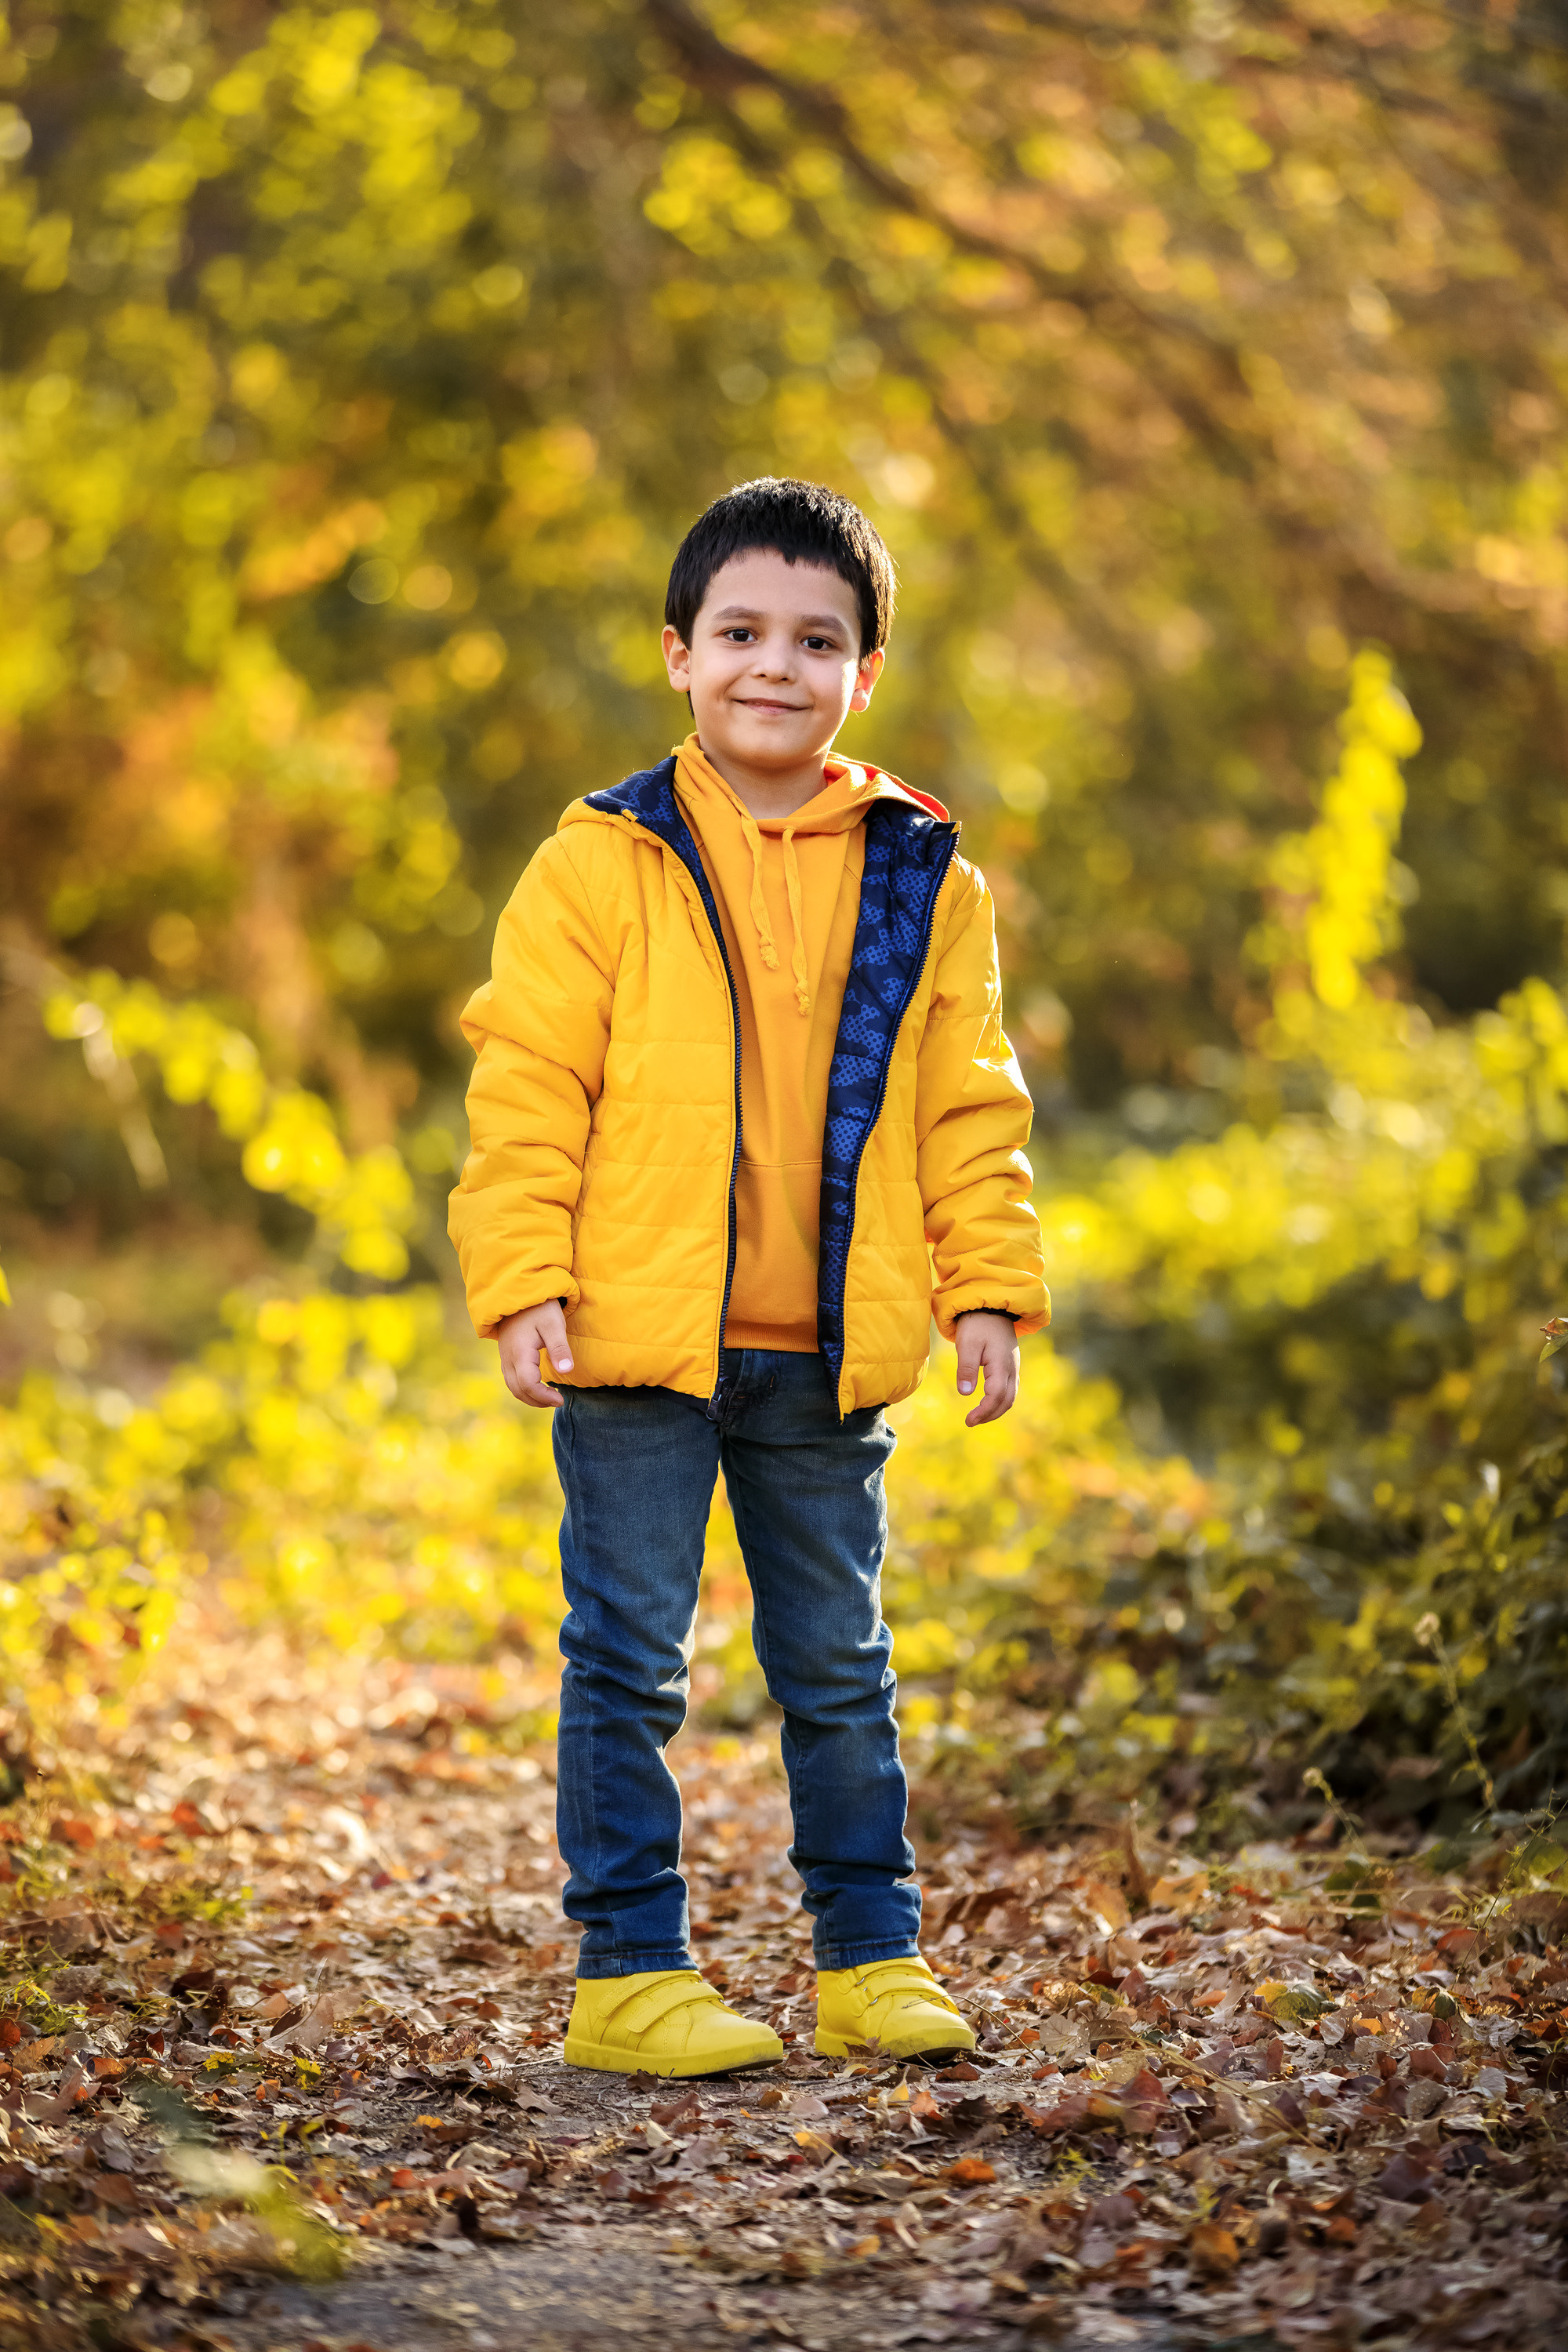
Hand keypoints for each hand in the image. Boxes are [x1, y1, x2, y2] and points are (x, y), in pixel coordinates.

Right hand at [496, 1300, 573, 1408]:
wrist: (519, 1290)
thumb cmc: (540, 1306)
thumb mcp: (554, 1324)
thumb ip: (559, 1348)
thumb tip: (567, 1370)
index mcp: (519, 1353)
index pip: (528, 1385)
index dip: (544, 1396)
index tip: (561, 1398)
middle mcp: (508, 1357)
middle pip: (518, 1390)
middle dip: (537, 1400)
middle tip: (557, 1401)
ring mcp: (505, 1356)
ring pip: (512, 1385)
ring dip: (529, 1396)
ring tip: (549, 1397)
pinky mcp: (506, 1353)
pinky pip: (511, 1377)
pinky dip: (522, 1387)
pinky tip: (537, 1385)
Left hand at [954, 1311, 1018, 1426]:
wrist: (992, 1307)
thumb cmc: (977, 1324)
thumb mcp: (967, 1343)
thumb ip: (966, 1368)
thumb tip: (964, 1392)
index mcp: (1001, 1364)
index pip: (995, 1396)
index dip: (983, 1411)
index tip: (969, 1420)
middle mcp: (1011, 1368)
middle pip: (1006, 1400)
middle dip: (990, 1414)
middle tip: (971, 1421)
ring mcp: (1013, 1367)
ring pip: (1010, 1396)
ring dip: (996, 1410)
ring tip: (978, 1416)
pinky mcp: (1010, 1365)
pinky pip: (1009, 1389)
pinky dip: (1000, 1400)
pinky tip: (987, 1402)